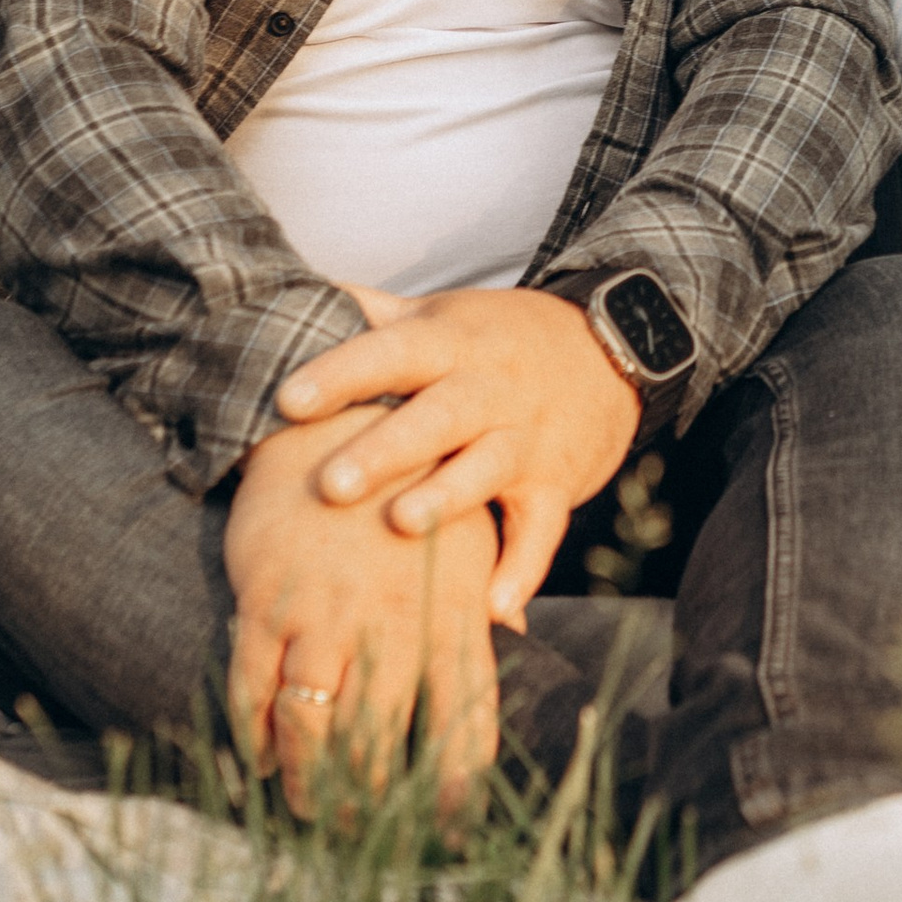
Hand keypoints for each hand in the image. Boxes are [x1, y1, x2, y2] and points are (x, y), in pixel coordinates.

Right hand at [224, 409, 501, 811]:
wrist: (336, 425)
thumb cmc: (415, 487)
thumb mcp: (468, 538)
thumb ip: (486, 596)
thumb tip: (516, 639)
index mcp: (451, 618)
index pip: (463, 728)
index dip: (453, 792)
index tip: (447, 829)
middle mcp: (390, 626)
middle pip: (378, 748)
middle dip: (366, 804)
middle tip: (359, 830)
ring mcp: (325, 616)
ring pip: (312, 731)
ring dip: (308, 783)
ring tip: (309, 805)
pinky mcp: (268, 603)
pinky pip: (252, 691)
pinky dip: (252, 738)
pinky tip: (259, 761)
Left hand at [274, 286, 642, 625]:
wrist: (612, 349)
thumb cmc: (500, 338)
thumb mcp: (443, 314)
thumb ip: (374, 314)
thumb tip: (303, 294)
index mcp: (453, 343)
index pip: (393, 352)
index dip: (343, 374)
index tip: (289, 400)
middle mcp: (490, 389)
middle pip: (438, 416)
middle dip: (386, 449)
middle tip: (330, 483)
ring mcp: (527, 438)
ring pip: (487, 468)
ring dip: (446, 498)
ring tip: (402, 524)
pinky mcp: (557, 485)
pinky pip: (541, 531)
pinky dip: (522, 570)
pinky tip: (492, 608)